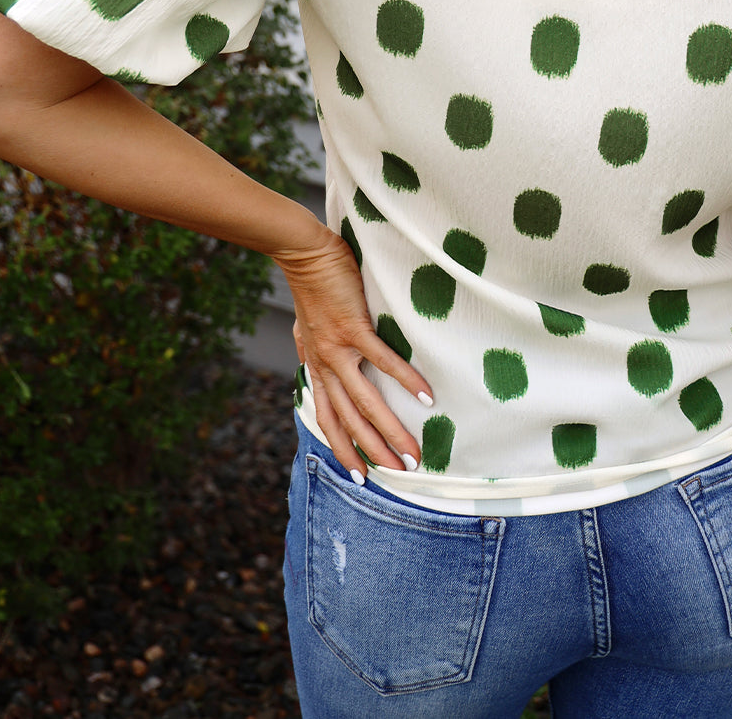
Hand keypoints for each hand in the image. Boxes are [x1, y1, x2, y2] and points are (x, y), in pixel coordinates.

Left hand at [273, 229, 433, 480]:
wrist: (304, 255)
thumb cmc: (311, 286)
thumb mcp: (305, 327)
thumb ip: (310, 348)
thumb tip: (309, 360)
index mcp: (318, 366)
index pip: (329, 419)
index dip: (343, 449)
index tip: (361, 476)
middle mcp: (326, 365)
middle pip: (350, 420)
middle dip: (374, 451)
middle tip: (401, 473)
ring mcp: (339, 349)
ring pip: (366, 401)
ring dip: (390, 429)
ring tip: (413, 451)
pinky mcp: (354, 328)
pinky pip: (383, 360)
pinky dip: (405, 379)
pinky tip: (426, 396)